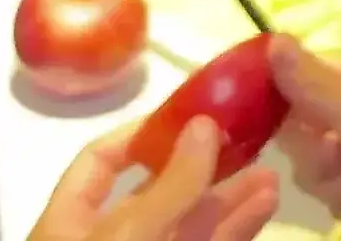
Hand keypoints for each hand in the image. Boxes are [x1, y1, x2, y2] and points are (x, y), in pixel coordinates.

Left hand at [29, 116, 279, 240]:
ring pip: (190, 223)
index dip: (141, 132)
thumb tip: (205, 122)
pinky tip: (266, 204)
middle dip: (203, 163)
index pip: (99, 161)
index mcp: (68, 224)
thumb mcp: (127, 236)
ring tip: (272, 169)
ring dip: (230, 196)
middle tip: (248, 136)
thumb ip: (170, 186)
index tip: (192, 112)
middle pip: (156, 191)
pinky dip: (237, 227)